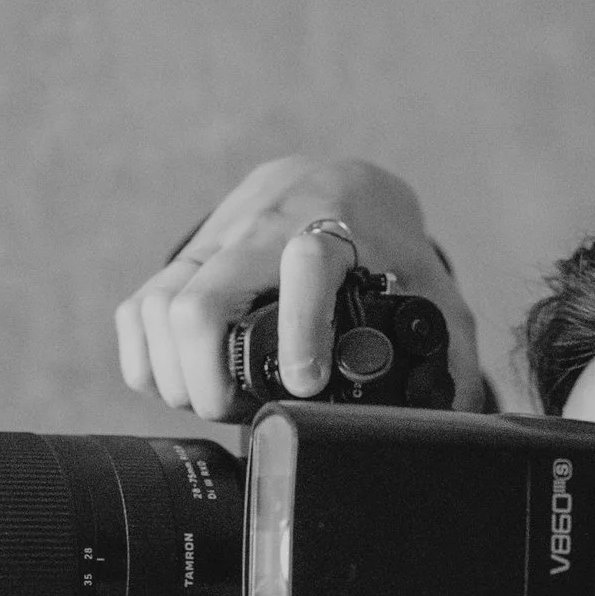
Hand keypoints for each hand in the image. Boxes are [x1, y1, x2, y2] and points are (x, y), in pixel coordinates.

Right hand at [117, 155, 497, 420]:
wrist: (337, 182)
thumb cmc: (384, 243)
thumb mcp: (428, 286)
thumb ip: (448, 347)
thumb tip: (456, 411)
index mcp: (333, 223)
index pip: (308, 261)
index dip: (301, 326)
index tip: (305, 384)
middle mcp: (263, 225)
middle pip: (202, 295)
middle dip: (208, 374)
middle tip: (233, 413)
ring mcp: (213, 241)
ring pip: (159, 305)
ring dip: (176, 372)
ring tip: (210, 404)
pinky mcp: (183, 258)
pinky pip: (138, 308)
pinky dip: (146, 357)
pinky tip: (175, 382)